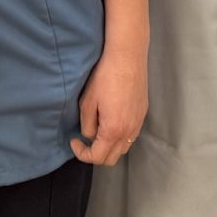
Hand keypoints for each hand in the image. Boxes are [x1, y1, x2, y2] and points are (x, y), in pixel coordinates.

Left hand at [72, 45, 146, 165]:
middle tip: (84, 141)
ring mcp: (138, 123)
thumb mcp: (87, 103)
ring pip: (123, 148)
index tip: (74, 141)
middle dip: (96, 154)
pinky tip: (111, 122)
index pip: (97, 157)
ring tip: (98, 132)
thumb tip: (90, 135)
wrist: (127, 57)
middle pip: (112, 158)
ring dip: (109, 147)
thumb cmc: (105, 77)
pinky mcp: (143, 114)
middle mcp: (129, 131)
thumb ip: (87, 126)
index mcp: (113, 131)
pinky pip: (131, 135)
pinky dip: (120, 137)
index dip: (82, 153)